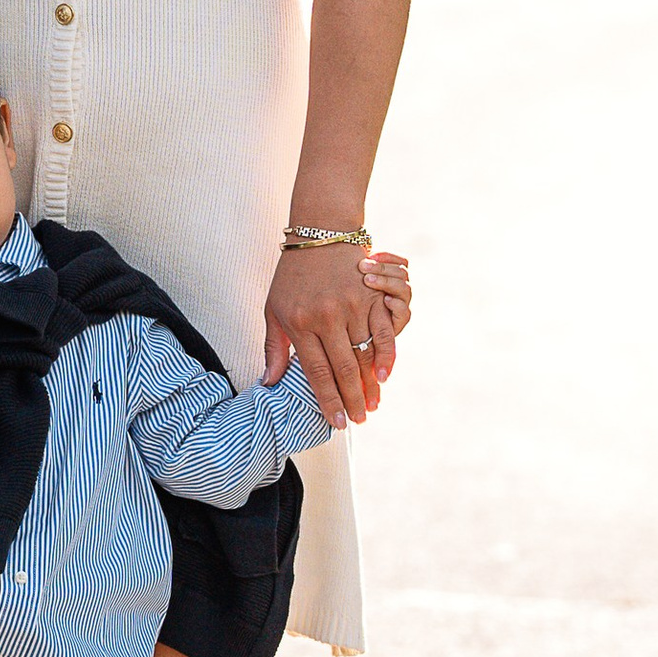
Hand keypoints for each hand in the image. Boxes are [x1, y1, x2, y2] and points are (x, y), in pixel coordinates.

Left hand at [264, 240, 403, 428]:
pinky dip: (387, 356)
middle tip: (359, 420)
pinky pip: (384, 332)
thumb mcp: (273, 309)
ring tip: (372, 405)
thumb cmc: (292, 276)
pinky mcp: (372, 297)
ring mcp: (352, 306)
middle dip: (352, 400)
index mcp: (300, 323)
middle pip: (343, 369)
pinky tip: (386, 375)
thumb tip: (269, 383)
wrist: (320, 234)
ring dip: (370, 384)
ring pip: (364, 355)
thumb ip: (274, 348)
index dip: (328, 400)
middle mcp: (327, 317)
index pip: (316, 372)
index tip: (336, 422)